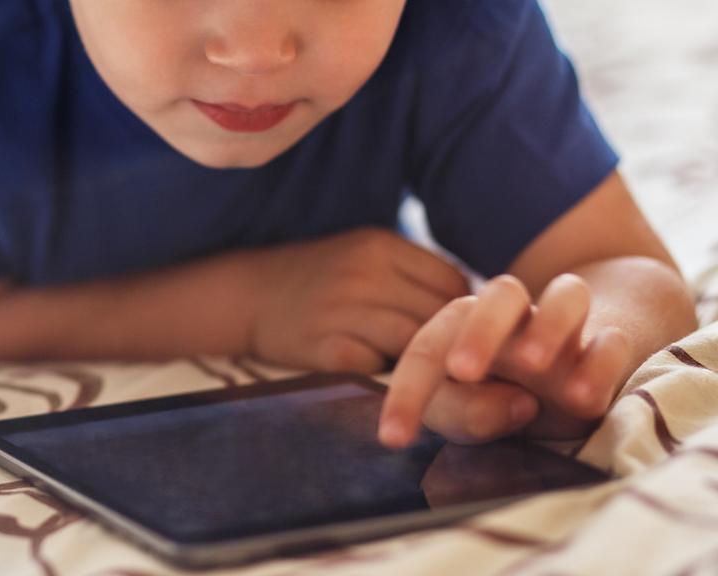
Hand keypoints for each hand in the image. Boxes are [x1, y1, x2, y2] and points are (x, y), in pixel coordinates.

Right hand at [249, 228, 469, 372]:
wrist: (247, 294)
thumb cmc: (319, 280)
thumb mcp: (363, 257)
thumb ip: (412, 275)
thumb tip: (476, 312)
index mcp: (380, 244)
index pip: (452, 283)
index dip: (463, 314)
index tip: (459, 335)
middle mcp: (363, 273)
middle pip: (438, 315)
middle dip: (453, 344)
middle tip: (457, 367)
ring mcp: (341, 310)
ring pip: (414, 345)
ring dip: (425, 366)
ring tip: (427, 379)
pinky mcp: (325, 349)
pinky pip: (378, 371)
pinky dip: (387, 380)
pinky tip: (385, 382)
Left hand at [378, 274, 631, 447]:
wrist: (589, 363)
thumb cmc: (509, 393)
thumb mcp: (470, 413)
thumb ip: (465, 413)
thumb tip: (509, 406)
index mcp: (468, 329)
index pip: (431, 346)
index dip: (408, 391)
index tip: (393, 438)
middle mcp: (519, 321)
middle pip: (500, 294)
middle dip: (479, 330)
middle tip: (462, 370)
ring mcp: (571, 330)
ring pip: (566, 295)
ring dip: (548, 327)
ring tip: (534, 367)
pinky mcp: (615, 347)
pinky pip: (614, 342)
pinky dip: (600, 365)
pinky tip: (582, 399)